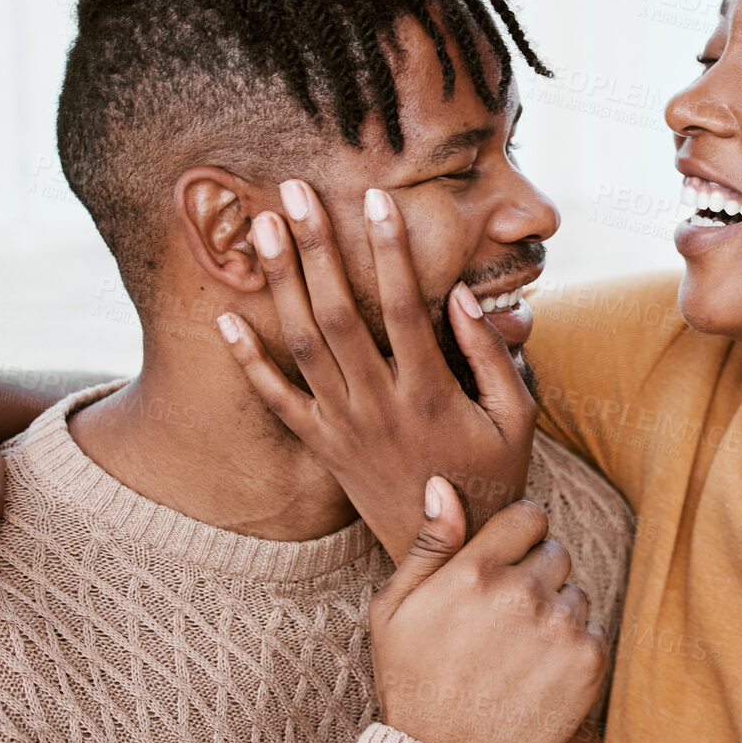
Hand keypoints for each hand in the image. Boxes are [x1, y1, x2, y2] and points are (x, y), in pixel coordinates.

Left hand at [219, 180, 536, 562]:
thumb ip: (491, 355)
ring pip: (303, 345)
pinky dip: (248, 361)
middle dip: (316, 249)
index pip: (404, 307)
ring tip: (263, 227)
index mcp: (431, 393)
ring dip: (281, 284)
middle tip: (295, 191)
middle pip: (339, 315)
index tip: (376, 199)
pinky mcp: (321, 447)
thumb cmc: (492, 474)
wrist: (451, 550)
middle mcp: (379, 405)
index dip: (390, 250)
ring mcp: (344, 427)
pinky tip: (225, 318)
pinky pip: (275, 401)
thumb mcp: (515, 417)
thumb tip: (462, 297)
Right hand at [370, 478, 607, 742]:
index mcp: (474, 571)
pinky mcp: (588, 663)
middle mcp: (522, 593)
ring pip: (575, 590)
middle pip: (555, 551)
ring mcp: (559, 628)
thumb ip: (429, 543)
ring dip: (554, 610)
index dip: (516, 538)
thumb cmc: (411, 682)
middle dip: (534, 574)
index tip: (503, 563)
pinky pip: (592, 628)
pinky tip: (538, 671)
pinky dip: (572, 644)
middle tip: (504, 617)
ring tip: (518, 649)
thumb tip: (444, 484)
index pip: (529, 516)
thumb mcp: (394, 609)